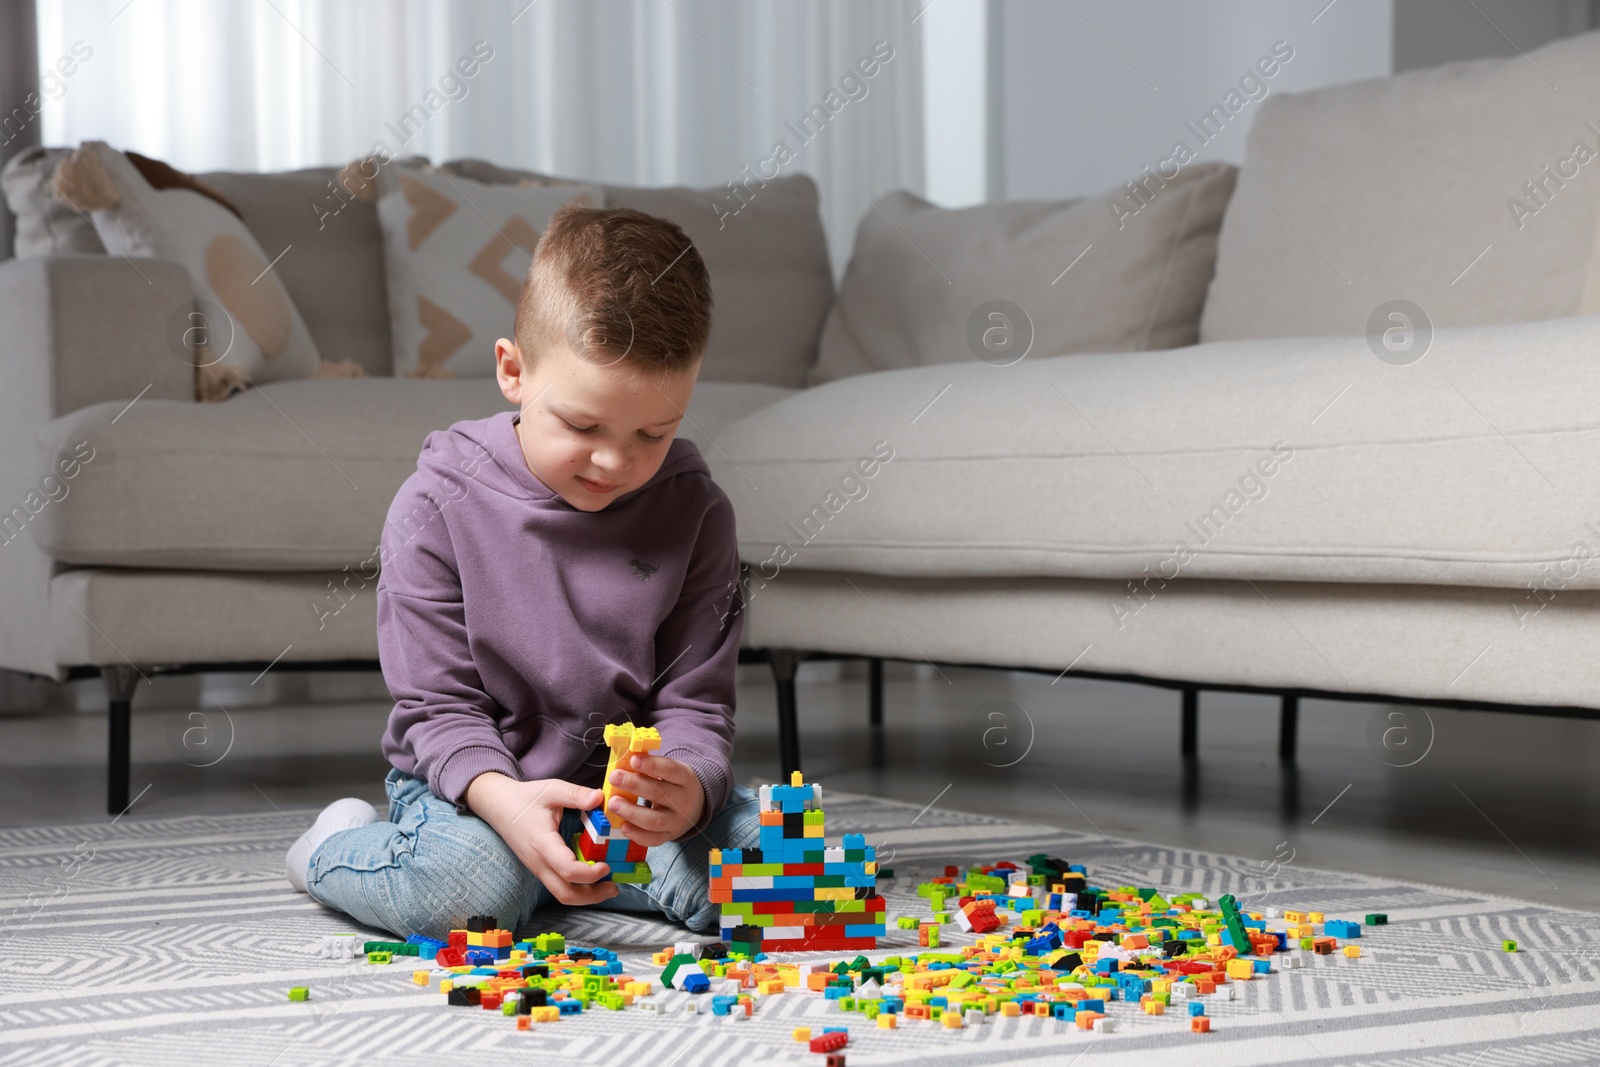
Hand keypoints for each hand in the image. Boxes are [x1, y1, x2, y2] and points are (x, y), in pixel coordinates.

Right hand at [465, 772, 617, 905]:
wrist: (499, 806)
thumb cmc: (526, 798)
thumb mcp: (552, 789)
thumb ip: (576, 794)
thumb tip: (600, 798)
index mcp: (543, 843)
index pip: (567, 870)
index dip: (590, 874)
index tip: (607, 865)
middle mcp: (539, 862)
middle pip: (565, 894)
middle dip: (592, 896)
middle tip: (614, 887)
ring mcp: (538, 868)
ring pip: (562, 894)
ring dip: (587, 895)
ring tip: (608, 886)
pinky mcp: (541, 868)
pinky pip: (559, 885)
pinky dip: (578, 887)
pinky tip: (594, 877)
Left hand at [605, 752, 705, 846]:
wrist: (694, 807)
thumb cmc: (673, 784)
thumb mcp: (669, 771)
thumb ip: (649, 766)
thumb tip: (625, 757)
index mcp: (686, 778)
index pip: (671, 770)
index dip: (652, 765)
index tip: (633, 759)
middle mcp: (684, 801)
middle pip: (660, 794)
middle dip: (635, 785)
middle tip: (615, 777)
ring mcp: (677, 821)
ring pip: (655, 820)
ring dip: (632, 812)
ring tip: (613, 803)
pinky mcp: (668, 836)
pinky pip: (653, 839)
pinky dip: (637, 834)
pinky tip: (623, 826)